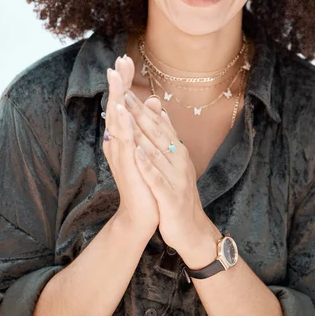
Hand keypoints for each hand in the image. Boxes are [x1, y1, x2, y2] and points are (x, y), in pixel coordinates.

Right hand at [103, 55, 159, 236]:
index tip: (125, 60)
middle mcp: (119, 142)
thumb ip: (148, 124)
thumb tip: (154, 102)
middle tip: (118, 61)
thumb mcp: (149, 148)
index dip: (124, 82)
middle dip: (118, 83)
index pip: (123, 103)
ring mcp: (121, 154)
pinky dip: (122, 126)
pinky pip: (123, 143)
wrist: (145, 211)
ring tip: (114, 76)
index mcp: (125, 136)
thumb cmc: (147, 179)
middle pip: (116, 106)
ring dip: (115, 98)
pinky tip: (121, 111)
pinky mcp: (126, 166)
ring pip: (116, 121)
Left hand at [120, 77, 212, 253]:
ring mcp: (175, 176)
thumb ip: (165, 133)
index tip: (124, 87)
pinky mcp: (170, 196)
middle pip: (156, 131)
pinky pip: (158, 178)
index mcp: (176, 150)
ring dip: (141, 131)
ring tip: (126, 115)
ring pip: (156, 150)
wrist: (191, 228)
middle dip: (139, 111)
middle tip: (123, 91)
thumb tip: (157, 106)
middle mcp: (177, 158)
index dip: (140, 106)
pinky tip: (137, 152)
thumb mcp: (172, 160)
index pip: (156, 124)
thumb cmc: (177, 192)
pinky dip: (148, 164)